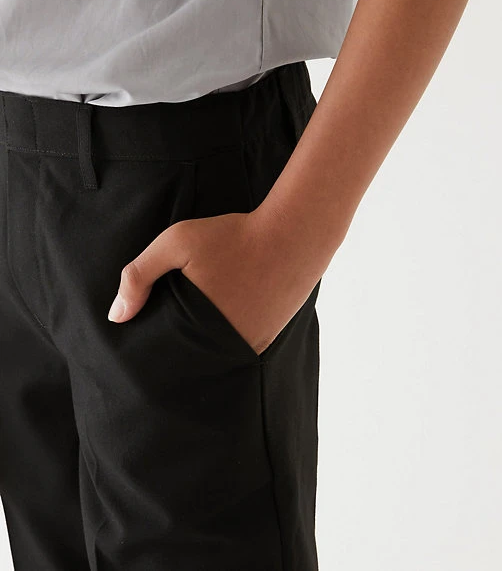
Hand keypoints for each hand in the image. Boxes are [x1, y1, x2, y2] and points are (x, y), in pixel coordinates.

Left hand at [106, 205, 331, 354]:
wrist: (292, 236)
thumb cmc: (232, 236)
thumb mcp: (177, 241)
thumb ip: (140, 275)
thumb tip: (116, 316)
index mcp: (194, 326)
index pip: (161, 352)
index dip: (151, 343)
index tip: (146, 330)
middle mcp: (220, 346)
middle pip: (185, 359)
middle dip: (174, 346)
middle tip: (172, 322)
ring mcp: (245, 348)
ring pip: (209, 357)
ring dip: (199, 345)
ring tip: (196, 322)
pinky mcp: (264, 343)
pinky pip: (233, 350)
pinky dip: (224, 339)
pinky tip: (224, 316)